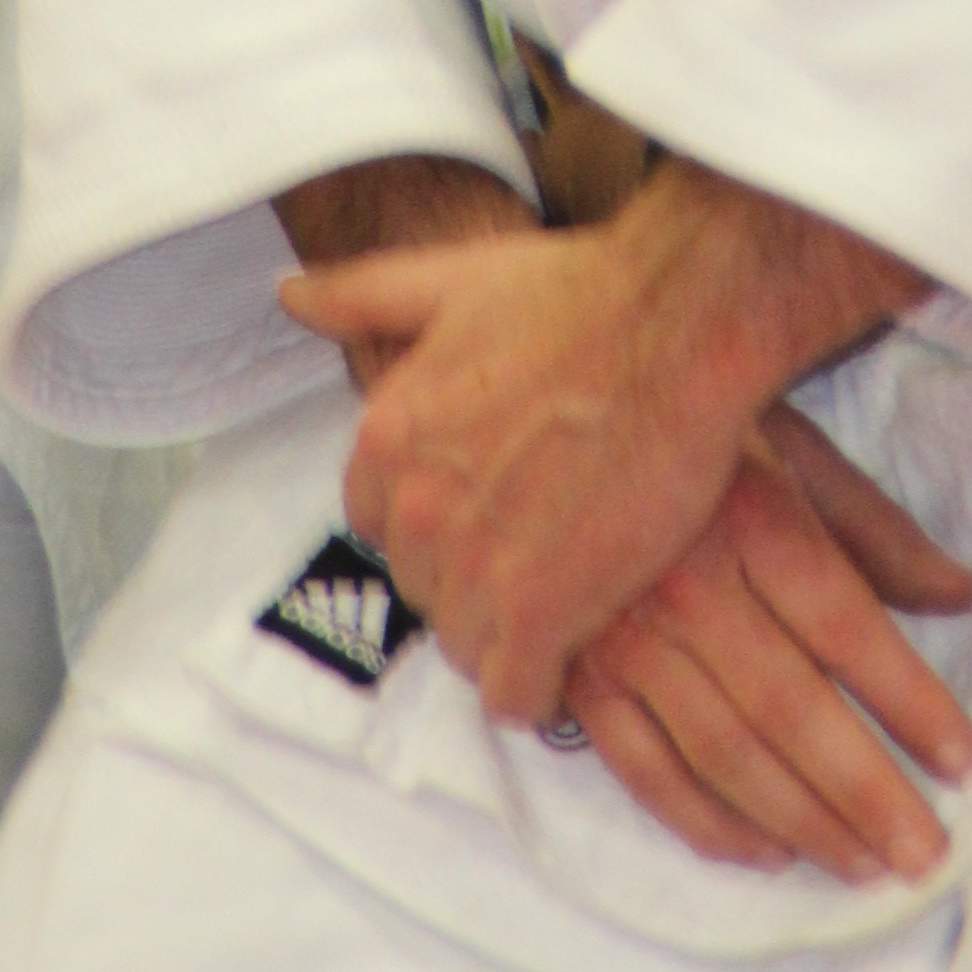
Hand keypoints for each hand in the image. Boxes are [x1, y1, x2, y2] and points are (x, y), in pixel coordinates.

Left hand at [282, 154, 925, 722]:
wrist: (679, 326)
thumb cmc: (584, 295)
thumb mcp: (453, 278)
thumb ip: (364, 294)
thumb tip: (292, 295)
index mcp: (389, 436)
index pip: (377, 522)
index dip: (435, 523)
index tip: (485, 513)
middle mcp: (416, 509)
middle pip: (424, 587)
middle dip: (472, 579)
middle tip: (538, 554)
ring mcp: (474, 567)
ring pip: (464, 645)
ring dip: (507, 636)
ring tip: (566, 604)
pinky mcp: (542, 613)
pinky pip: (513, 692)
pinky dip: (540, 687)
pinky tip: (575, 654)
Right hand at [563, 403, 971, 881]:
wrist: (535, 412)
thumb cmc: (683, 426)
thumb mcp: (789, 447)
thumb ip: (873, 529)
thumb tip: (961, 595)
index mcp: (749, 517)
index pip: (847, 627)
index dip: (909, 700)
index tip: (964, 761)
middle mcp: (685, 583)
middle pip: (790, 707)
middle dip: (865, 791)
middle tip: (926, 854)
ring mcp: (621, 636)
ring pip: (721, 751)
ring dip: (799, 821)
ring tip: (863, 866)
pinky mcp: (573, 675)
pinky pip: (643, 768)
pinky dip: (704, 822)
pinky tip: (763, 854)